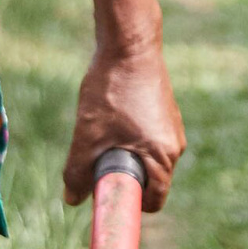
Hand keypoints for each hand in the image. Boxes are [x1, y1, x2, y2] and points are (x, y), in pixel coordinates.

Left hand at [62, 29, 184, 211]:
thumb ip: (77, 172)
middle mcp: (175, 145)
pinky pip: (147, 138)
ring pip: (145, 157)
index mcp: (163, 157)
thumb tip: (72, 201)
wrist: (129, 44)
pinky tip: (112, 113)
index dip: (127, 204)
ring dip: (122, 154)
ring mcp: (172, 127)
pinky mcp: (165, 112)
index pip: (153, 202)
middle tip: (95, 158)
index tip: (105, 193)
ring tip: (102, 129)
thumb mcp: (87, 135)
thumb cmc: (111, 91)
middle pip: (148, 180)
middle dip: (121, 176)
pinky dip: (128, 137)